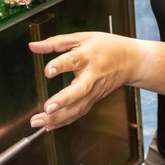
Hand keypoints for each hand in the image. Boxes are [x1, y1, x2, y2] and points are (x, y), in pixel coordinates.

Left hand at [28, 32, 143, 129]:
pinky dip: (64, 121)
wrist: (130, 61)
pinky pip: (78, 113)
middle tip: (47, 108)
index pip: (73, 61)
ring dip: (58, 117)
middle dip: (63, 100)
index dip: (60, 66)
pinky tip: (50, 126)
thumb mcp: (81, 38)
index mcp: (87, 56)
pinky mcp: (93, 100)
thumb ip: (55, 43)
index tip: (48, 71)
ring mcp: (94, 91)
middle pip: (79, 90)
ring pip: (77, 107)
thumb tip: (33, 46)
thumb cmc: (106, 47)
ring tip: (39, 122)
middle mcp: (91, 76)